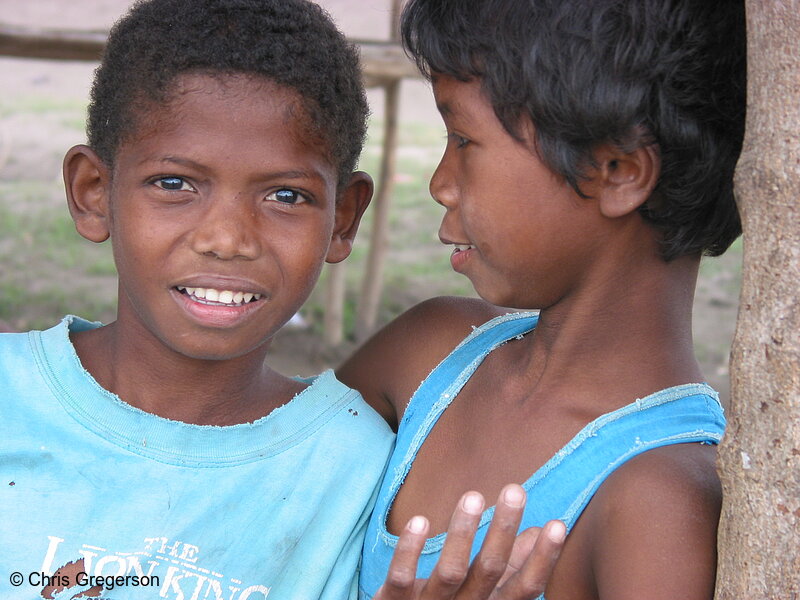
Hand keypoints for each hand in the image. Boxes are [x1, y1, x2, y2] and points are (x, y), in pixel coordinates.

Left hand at [375, 484, 565, 599]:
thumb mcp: (483, 590)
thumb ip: (510, 565)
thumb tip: (537, 532)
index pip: (524, 588)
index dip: (542, 559)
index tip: (558, 524)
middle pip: (489, 572)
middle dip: (503, 531)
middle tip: (515, 490)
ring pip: (450, 573)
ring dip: (462, 534)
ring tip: (473, 497)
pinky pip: (401, 580)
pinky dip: (408, 552)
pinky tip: (418, 521)